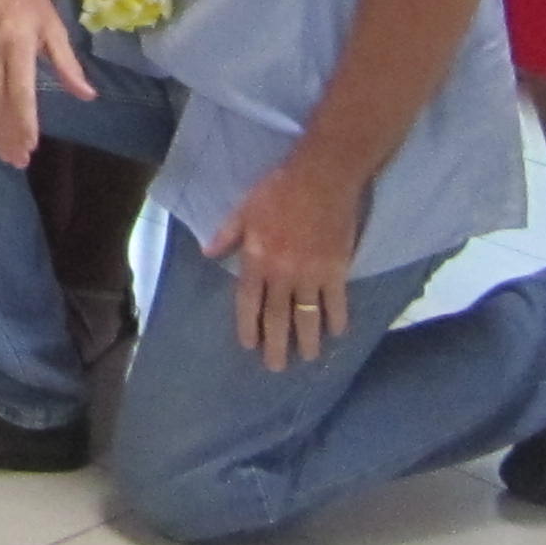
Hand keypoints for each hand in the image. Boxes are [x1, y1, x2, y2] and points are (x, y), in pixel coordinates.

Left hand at [207, 157, 364, 371]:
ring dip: (307, 340)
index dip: (248, 326)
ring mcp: (312, 274)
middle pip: (278, 317)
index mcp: (257, 259)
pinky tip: (336, 333)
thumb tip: (208, 254)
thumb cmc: (279, 189)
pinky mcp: (337, 269)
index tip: (249, 345)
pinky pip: (336, 302)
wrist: (322, 177)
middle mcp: (282, 273)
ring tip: (307, 358)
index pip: (249, 302)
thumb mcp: (244, 208)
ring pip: (307, 316)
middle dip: (276, 345)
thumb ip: (227, 234)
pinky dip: (336, 319)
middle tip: (276, 367)